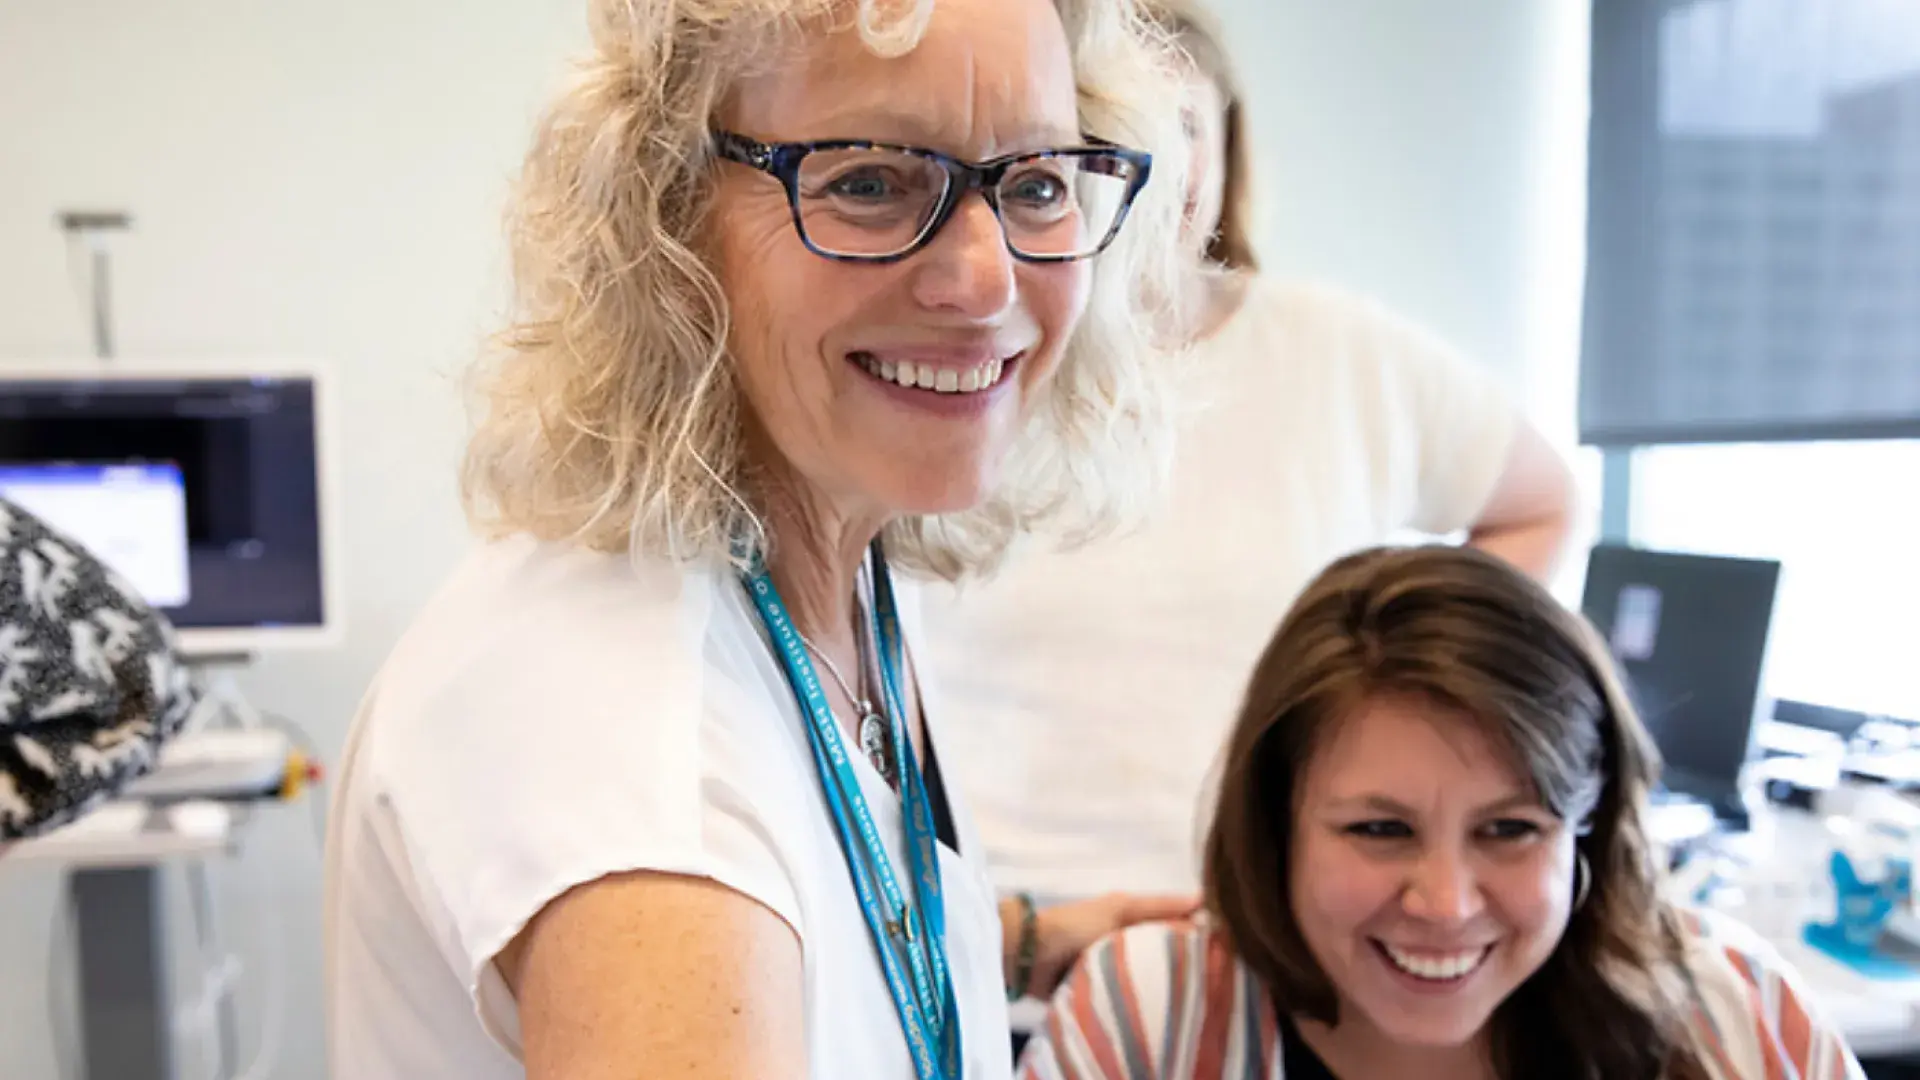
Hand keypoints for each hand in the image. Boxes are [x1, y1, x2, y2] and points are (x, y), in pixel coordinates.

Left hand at [1007, 892, 1198, 999]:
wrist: (1030, 955)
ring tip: (1187, 995)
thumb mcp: (1121, 908)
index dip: (1194, 933)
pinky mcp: (1097, 990)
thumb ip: (1158, 907)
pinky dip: (1134, 999)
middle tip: (1209, 977)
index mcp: (1129, 919)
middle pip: (1159, 953)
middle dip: (1179, 962)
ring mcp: (1110, 967)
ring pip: (1144, 976)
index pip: (1171, 926)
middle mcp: (1122, 942)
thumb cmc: (1076, 924)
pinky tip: (1155, 1007)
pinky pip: (1124, 996)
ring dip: (1157, 983)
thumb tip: (1202, 899)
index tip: (1222, 945)